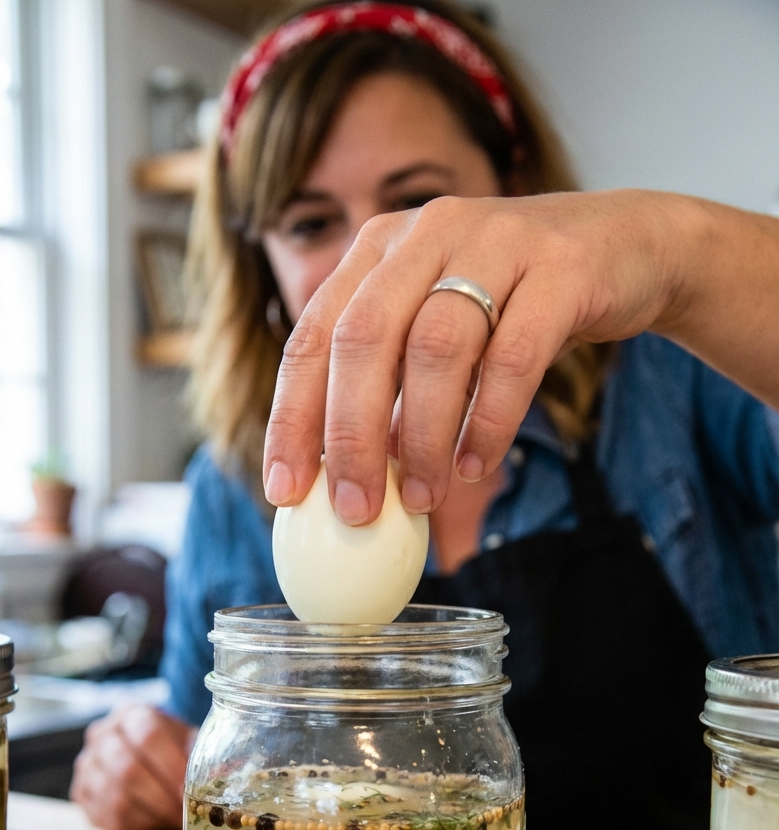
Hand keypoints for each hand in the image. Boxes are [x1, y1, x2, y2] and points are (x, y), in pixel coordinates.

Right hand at [70, 705, 194, 829]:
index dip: (171, 766)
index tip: (190, 791)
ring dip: (151, 815)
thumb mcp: (188, 742)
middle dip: (161, 798)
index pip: (148, 735)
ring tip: (174, 821)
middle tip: (185, 815)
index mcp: (132, 714)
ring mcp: (87, 765)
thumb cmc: (170, 749)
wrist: (141, 755)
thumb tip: (222, 776)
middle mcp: (103, 735)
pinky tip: (154, 823)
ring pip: (116, 798)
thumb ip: (204, 754)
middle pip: (127, 770)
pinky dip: (136, 826)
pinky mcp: (81, 794)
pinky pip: (108, 817)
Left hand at [263, 190, 778, 523]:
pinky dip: (489, 421)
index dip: (293, 416)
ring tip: (421, 499)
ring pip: (436, 347)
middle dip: (351, 436)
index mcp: (379, 251)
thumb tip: (349, 480)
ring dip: (423, 437)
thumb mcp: (440, 326)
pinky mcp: (560, 270)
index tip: (285, 489)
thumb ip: (393, 386)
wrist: (628, 248)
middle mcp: (427, 234)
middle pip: (365, 339)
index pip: (313, 336)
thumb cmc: (514, 304)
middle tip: (354, 510)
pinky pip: (515, 357)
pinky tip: (474, 466)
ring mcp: (496, 242)